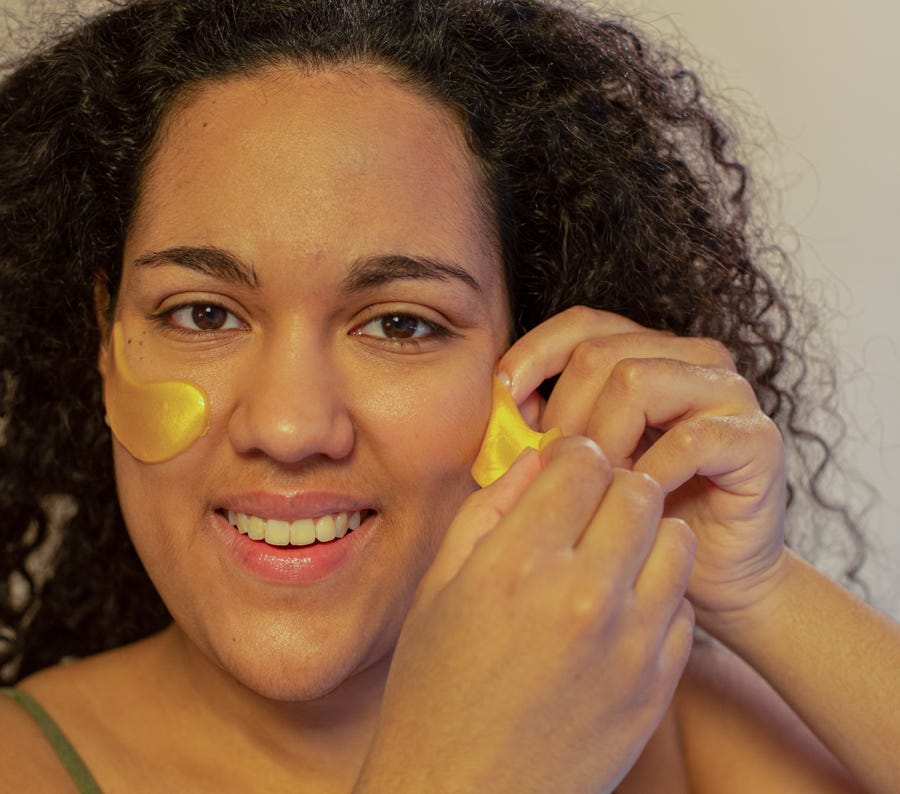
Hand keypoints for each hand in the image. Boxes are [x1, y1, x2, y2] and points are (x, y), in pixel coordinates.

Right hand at [357, 439, 694, 793]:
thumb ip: (488, 511)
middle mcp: (582, 596)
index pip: (583, 462)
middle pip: (637, 490)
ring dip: (644, 534)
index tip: (566, 469)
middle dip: (613, 485)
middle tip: (589, 507)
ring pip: (676, 539)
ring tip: (609, 555)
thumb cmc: (434, 692)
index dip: (574, 455)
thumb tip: (535, 461)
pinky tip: (618, 611)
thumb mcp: (437, 588)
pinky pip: (683, 606)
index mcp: (517, 564)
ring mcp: (629, 645)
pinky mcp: (657, 687)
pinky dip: (657, 594)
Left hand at [498, 306, 788, 621]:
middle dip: (563, 414)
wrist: (711, 577)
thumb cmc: (639, 518)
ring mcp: (729, 393)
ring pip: (636, 381)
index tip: (501, 399)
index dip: (535, 354)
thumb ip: (549, 425)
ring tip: (595, 486)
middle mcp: (692, 359)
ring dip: (602, 439)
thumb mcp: (582, 463)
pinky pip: (688, 437)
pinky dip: (650, 472)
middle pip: (600, 353)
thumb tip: (505, 400)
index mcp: (650, 352)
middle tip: (554, 468)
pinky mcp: (756, 437)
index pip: (582, 324)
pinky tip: (637, 501)